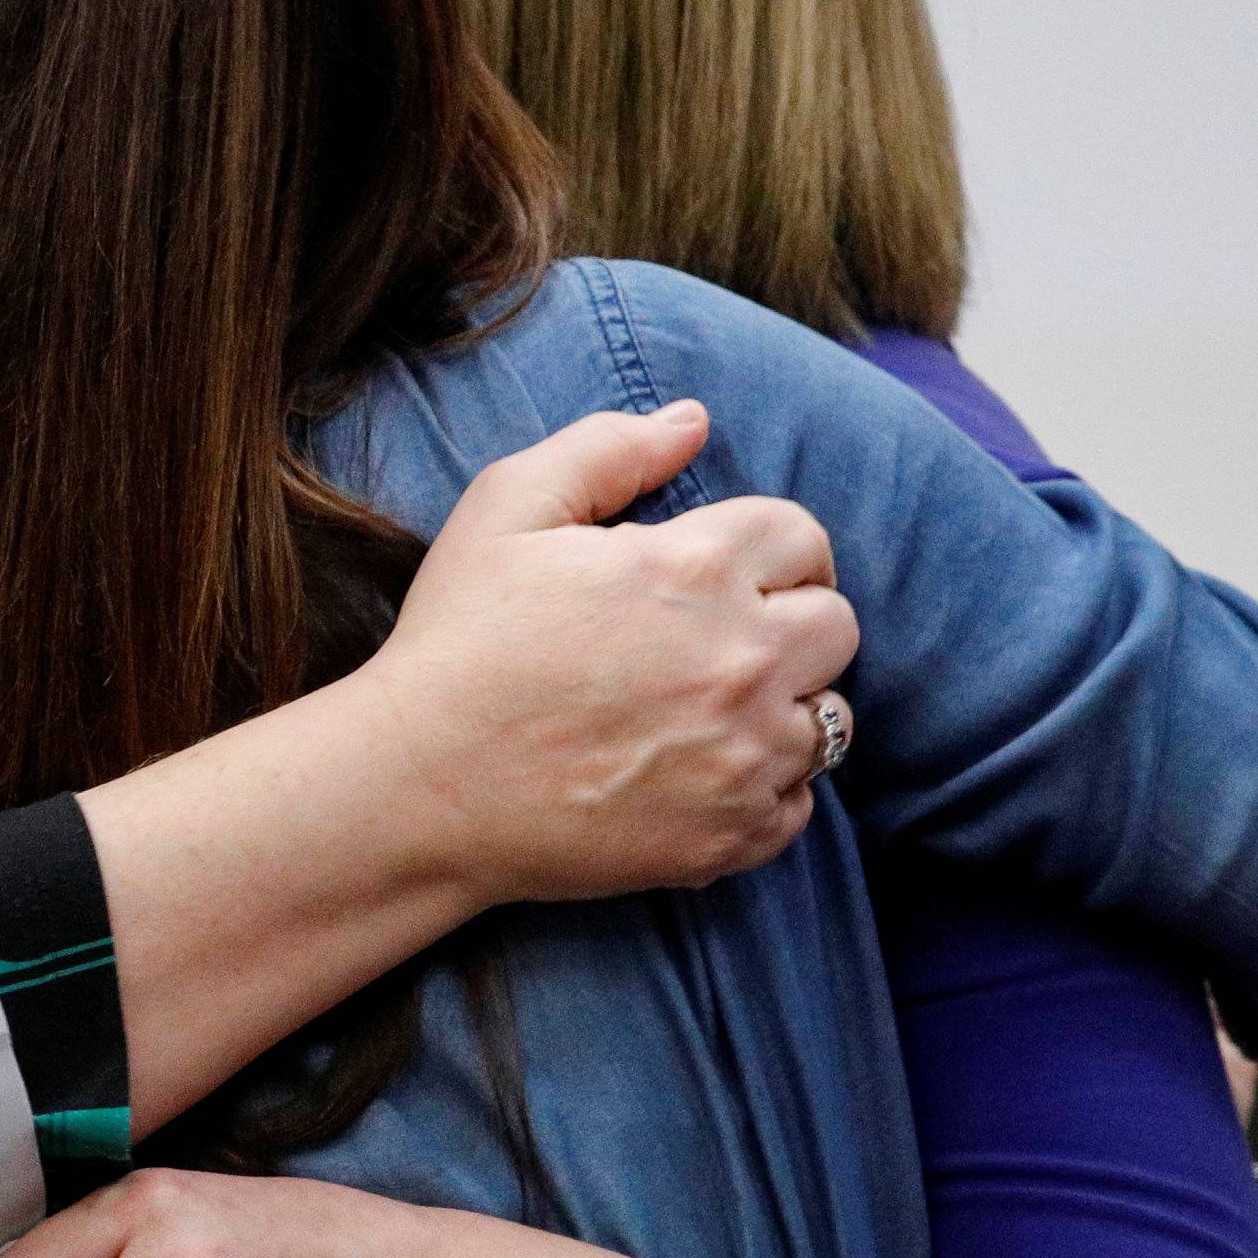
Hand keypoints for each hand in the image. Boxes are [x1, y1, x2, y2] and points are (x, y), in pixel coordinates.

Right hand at [345, 405, 856, 907]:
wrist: (420, 787)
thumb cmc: (457, 641)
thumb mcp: (507, 507)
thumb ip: (607, 448)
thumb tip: (692, 422)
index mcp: (696, 568)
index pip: (802, 537)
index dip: (769, 549)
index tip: (732, 573)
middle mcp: (741, 660)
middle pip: (837, 626)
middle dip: (791, 622)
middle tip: (725, 638)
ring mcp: (744, 756)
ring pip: (827, 720)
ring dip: (782, 709)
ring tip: (708, 711)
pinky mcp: (730, 836)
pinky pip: (798, 805)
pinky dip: (764, 790)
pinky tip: (699, 774)